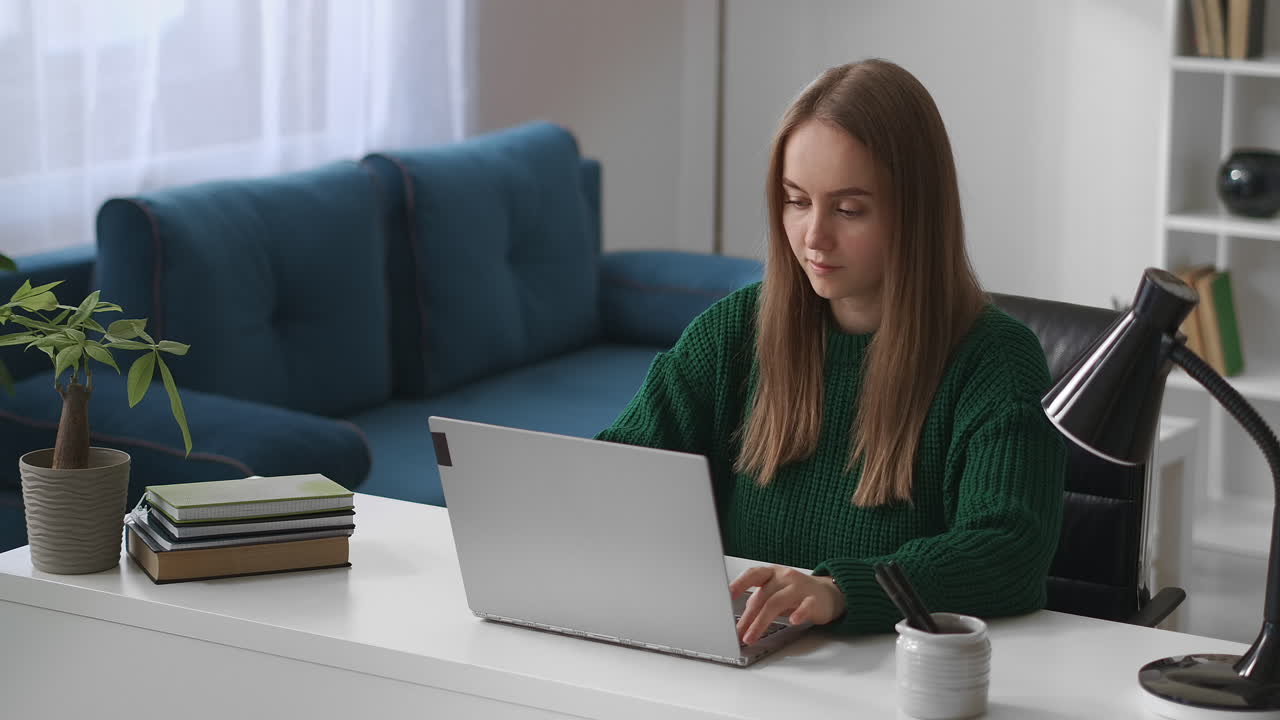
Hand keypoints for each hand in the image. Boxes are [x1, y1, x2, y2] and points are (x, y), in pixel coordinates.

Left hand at [730, 565, 845, 643]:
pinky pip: (806, 605)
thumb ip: (759, 601)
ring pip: (777, 602)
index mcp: (772, 573)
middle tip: (737, 633)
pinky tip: (792, 621)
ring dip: (761, 622)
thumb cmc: (796, 593)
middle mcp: (784, 577)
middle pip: (762, 596)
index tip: (725, 595)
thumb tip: (739, 619)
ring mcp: (800, 587)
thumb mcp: (775, 592)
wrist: (829, 594)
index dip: (739, 583)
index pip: (753, 574)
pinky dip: (799, 613)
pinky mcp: (814, 600)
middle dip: (747, 617)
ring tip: (751, 637)